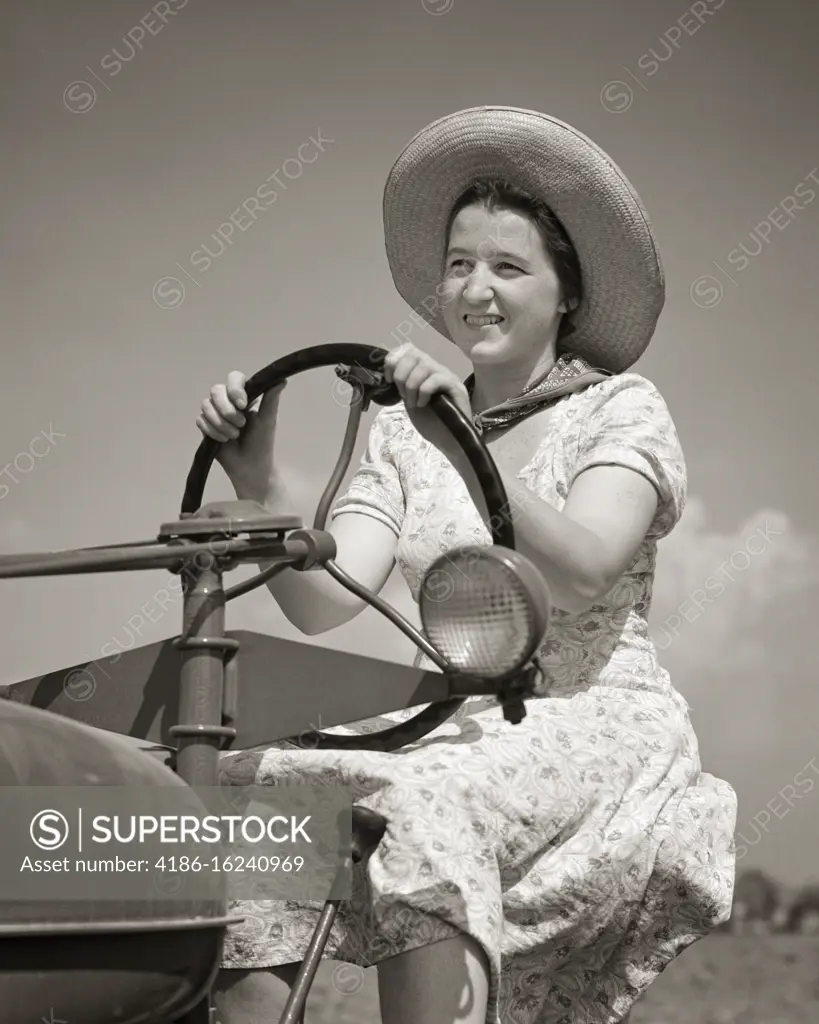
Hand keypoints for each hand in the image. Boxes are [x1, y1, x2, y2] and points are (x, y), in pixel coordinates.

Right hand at [196, 371, 286, 496]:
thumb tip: (282, 379)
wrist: (250, 466)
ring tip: (234, 436)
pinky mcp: (206, 425)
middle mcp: (228, 401)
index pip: (234, 378)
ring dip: (220, 423)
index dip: (235, 389)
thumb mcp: (268, 419)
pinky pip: (200, 420)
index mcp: (245, 395)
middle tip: (240, 425)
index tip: (242, 404)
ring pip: (206, 405)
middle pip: (216, 390)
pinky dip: (212, 431)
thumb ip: (271, 398)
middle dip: (226, 409)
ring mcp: (215, 412)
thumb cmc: (262, 442)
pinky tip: (223, 441)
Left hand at [382, 343, 472, 454]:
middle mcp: (436, 368)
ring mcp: (447, 376)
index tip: (388, 380)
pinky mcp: (456, 387)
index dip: (393, 360)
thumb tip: (386, 375)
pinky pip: (435, 380)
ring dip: (411, 386)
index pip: (407, 349)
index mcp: (423, 369)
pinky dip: (423, 392)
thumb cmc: (430, 422)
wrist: (447, 441)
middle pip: (413, 353)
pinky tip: (423, 404)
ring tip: (413, 403)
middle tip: (403, 395)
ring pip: (423, 366)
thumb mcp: (409, 399)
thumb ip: (401, 384)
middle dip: (401, 375)